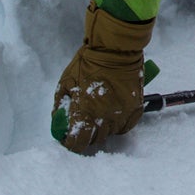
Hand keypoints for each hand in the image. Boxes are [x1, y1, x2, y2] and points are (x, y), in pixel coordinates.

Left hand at [52, 4, 152, 153]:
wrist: (114, 50)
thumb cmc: (87, 64)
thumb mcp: (65, 83)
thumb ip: (61, 106)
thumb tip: (59, 121)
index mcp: (85, 114)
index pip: (77, 144)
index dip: (71, 143)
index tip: (69, 138)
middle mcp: (104, 119)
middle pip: (94, 140)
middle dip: (86, 134)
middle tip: (83, 123)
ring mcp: (121, 115)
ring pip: (110, 133)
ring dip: (102, 128)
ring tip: (98, 114)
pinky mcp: (135, 109)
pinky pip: (125, 126)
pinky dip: (118, 123)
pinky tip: (112, 113)